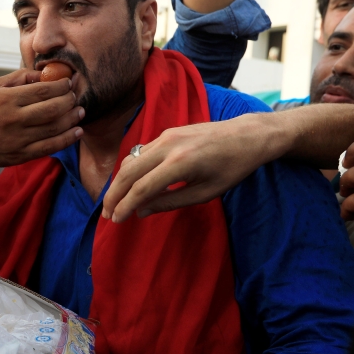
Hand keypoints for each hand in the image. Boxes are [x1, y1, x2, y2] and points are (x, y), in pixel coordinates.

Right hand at [0, 69, 83, 167]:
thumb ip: (20, 77)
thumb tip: (45, 73)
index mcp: (7, 99)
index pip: (42, 90)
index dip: (61, 86)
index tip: (68, 83)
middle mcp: (13, 119)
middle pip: (52, 109)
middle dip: (69, 101)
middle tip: (74, 96)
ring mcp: (18, 139)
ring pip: (54, 128)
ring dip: (72, 119)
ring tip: (80, 111)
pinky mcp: (21, 155)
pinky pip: (50, 147)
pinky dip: (67, 139)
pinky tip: (77, 131)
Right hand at [103, 112, 273, 221]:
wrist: (247, 135)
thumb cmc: (232, 168)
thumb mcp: (205, 192)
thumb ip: (171, 202)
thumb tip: (141, 212)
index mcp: (180, 163)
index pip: (142, 188)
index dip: (125, 206)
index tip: (115, 221)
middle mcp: (168, 146)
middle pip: (128, 172)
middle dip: (114, 195)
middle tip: (107, 214)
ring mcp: (165, 136)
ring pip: (131, 160)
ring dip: (119, 182)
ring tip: (114, 202)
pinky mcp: (167, 132)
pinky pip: (140, 152)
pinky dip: (130, 170)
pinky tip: (130, 184)